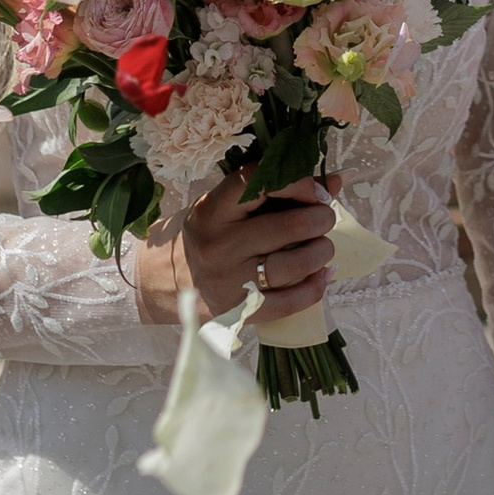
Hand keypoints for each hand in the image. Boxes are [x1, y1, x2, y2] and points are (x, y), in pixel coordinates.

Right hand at [131, 171, 334, 328]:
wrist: (160, 282)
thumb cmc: (203, 236)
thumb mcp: (225, 207)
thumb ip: (273, 194)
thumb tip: (333, 183)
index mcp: (212, 211)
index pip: (259, 183)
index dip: (298, 183)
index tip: (317, 190)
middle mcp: (219, 245)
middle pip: (286, 227)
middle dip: (319, 219)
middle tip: (324, 218)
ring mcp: (229, 282)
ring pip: (292, 265)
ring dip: (321, 253)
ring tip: (323, 247)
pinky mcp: (239, 311)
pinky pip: (289, 303)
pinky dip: (314, 288)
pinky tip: (322, 275)